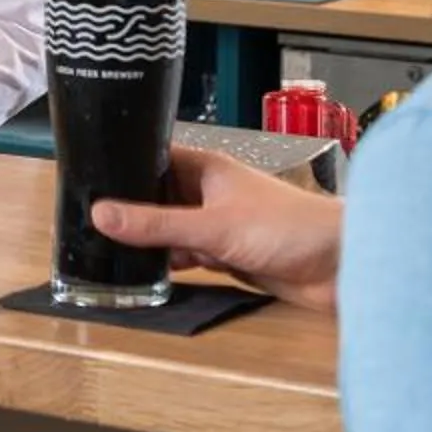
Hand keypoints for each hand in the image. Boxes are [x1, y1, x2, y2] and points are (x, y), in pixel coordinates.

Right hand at [89, 144, 343, 312]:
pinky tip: (153, 272)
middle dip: (131, 211)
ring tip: (112, 251)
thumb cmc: (292, 228)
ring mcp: (220, 224)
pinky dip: (172, 264)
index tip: (88, 180)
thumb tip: (103, 214)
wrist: (343, 267)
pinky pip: (188, 255)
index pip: (153, 158)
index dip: (123, 167)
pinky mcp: (230, 254)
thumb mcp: (212, 227)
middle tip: (90, 224)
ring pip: (171, 229)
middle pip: (158, 197)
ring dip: (151, 242)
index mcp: (206, 168)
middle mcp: (210, 192)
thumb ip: (156, 224)